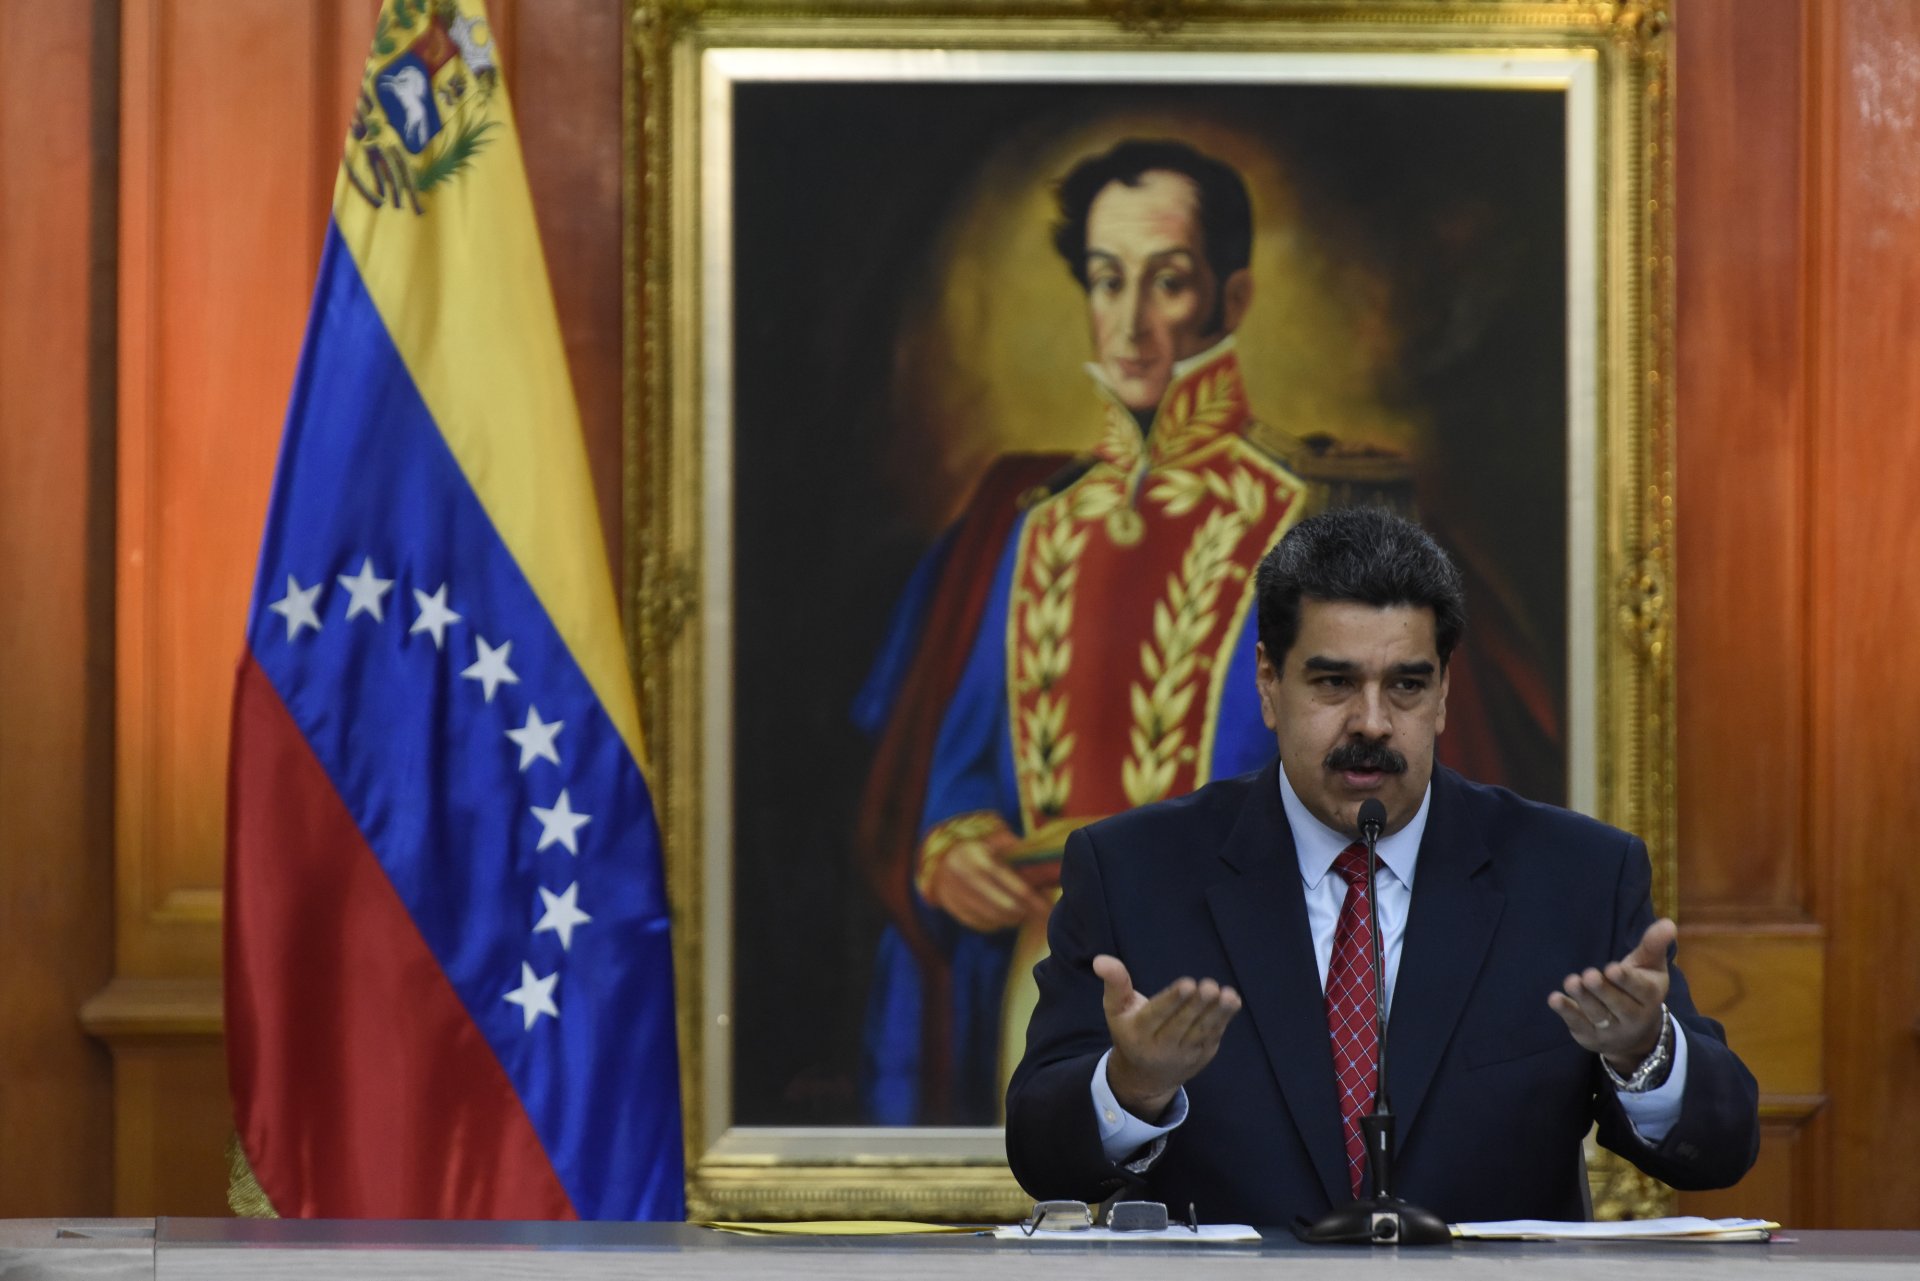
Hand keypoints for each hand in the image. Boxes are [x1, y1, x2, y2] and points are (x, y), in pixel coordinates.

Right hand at [921, 831, 1051, 931]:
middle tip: (1040, 912)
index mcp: (977, 858)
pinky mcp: (954, 910)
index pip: (1007, 881)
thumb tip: (1044, 865)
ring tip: (1024, 913)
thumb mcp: (993, 843)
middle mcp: (964, 878)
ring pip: (993, 918)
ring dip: (1013, 919)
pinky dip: (997, 923)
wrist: (942, 860)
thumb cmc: (979, 851)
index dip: (1030, 896)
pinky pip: (982, 924)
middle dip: (1025, 911)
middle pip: (1002, 905)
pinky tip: (1006, 916)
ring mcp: (957, 896)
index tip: (1047, 907)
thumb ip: (1016, 851)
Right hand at [1095, 953, 1241, 1120]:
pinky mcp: (1202, 1056)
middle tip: (1209, 986)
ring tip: (1228, 995)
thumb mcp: (1116, 1009)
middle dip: (1197, 1006)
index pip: (1156, 1015)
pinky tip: (1231, 1002)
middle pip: (1181, 1025)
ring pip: (1201, 1032)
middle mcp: (1161, 1047)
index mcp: (1138, 1033)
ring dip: (1217, 1013)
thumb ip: (1115, 983)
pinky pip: (1213, 1037)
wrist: (1144, 1078)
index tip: (1188, 984)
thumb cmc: (1129, 1032)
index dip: (1172, 1000)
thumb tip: (1101, 959)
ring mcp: (1184, 1055)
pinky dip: (1223, 1020)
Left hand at [1547, 917, 1674, 1073]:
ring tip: (1571, 981)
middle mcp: (1633, 1018)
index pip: (1640, 990)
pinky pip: (1578, 1025)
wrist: (1636, 1035)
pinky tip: (1554, 999)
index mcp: (1650, 997)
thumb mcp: (1649, 966)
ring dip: (1583, 998)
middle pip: (1618, 1005)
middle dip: (1603, 990)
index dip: (1627, 980)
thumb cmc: (1640, 989)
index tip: (1612, 968)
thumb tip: (1667, 923)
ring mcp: (1612, 1030)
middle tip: (1589, 975)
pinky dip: (1566, 1012)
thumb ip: (1653, 945)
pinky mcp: (1591, 1037)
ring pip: (1597, 1014)